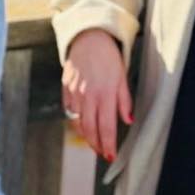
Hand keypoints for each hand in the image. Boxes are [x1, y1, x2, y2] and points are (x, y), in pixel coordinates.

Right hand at [62, 28, 132, 161]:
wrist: (88, 38)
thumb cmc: (109, 58)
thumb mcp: (122, 77)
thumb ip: (124, 101)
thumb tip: (128, 120)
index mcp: (104, 93)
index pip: (106, 127)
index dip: (108, 144)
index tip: (110, 156)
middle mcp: (88, 95)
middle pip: (90, 129)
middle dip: (96, 145)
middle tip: (103, 153)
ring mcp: (74, 93)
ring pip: (78, 122)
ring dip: (86, 135)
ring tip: (94, 142)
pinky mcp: (66, 89)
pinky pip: (70, 110)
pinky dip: (76, 119)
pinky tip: (83, 123)